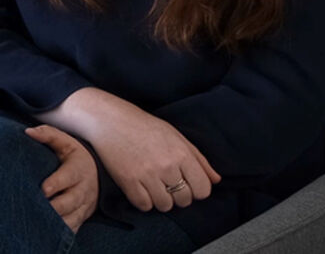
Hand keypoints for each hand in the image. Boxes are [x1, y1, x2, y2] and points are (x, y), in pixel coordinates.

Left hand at [25, 125, 100, 231]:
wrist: (98, 175)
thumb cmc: (75, 157)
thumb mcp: (65, 142)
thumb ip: (48, 135)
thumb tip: (28, 132)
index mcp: (78, 169)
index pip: (68, 177)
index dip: (56, 184)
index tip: (43, 189)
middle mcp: (83, 189)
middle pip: (70, 202)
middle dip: (54, 207)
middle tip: (36, 208)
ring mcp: (83, 206)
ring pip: (71, 218)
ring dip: (56, 222)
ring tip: (38, 221)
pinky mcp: (81, 217)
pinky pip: (72, 229)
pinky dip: (60, 232)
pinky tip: (46, 231)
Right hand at [81, 98, 219, 211]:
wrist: (108, 119)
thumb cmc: (143, 126)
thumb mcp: (176, 136)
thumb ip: (199, 159)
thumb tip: (216, 180)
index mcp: (181, 153)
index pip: (203, 190)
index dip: (197, 190)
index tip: (187, 184)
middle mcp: (166, 165)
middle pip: (184, 200)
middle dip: (178, 195)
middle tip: (167, 183)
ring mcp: (147, 174)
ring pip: (165, 206)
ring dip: (161, 200)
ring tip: (153, 185)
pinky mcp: (128, 181)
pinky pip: (144, 206)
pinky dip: (144, 201)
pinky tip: (141, 188)